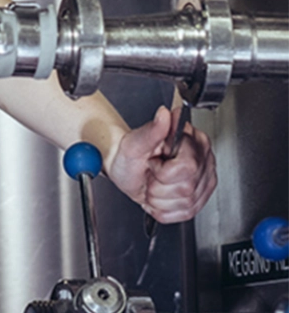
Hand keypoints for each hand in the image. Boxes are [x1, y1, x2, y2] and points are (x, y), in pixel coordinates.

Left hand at [107, 106, 216, 223]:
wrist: (125, 169)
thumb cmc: (130, 155)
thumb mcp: (134, 143)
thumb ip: (151, 130)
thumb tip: (164, 114)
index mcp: (193, 141)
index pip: (186, 168)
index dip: (162, 171)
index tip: (153, 163)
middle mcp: (204, 160)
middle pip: (186, 189)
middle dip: (158, 186)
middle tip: (151, 174)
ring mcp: (205, 180)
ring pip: (186, 204)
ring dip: (160, 199)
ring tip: (154, 184)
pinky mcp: (200, 198)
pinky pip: (185, 214)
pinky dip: (165, 210)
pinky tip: (159, 196)